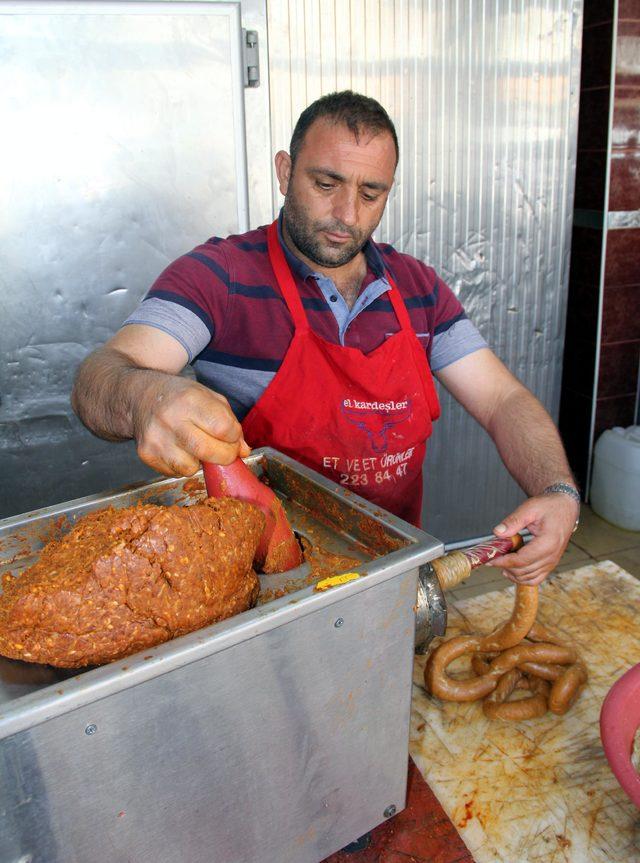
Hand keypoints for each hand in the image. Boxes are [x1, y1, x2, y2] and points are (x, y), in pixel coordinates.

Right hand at [133, 375, 249, 476]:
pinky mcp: (146, 455)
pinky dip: (184, 465)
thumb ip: (230, 422)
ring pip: (191, 469)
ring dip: (201, 463)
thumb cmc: (180, 397)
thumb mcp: (209, 397)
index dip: (234, 436)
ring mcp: (156, 439)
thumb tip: (243, 452)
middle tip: (225, 451)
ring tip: (196, 447)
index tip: (232, 435)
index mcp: (190, 400)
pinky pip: (175, 473)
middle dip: (225, 456)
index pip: (223, 428)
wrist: (141, 397)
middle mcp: (170, 419)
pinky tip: (179, 449)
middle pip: (209, 451)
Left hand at [488, 493, 578, 585]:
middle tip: (492, 556)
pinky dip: (522, 578)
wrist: (564, 507)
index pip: (521, 560)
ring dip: (512, 573)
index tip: (490, 558)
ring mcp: (552, 562)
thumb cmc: (549, 506)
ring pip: (528, 578)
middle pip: (523, 571)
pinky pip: (535, 578)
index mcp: (548, 543)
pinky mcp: (550, 564)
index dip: (503, 561)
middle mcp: (552, 556)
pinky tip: (510, 569)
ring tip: (500, 560)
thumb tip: (497, 533)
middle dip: (504, 566)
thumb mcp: (530, 508)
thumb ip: (513, 521)